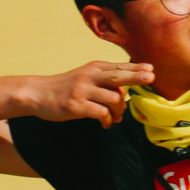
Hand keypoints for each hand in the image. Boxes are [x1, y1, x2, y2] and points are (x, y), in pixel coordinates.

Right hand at [17, 60, 150, 125]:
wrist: (38, 93)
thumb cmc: (67, 86)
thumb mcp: (86, 76)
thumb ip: (106, 80)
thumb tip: (128, 93)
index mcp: (94, 68)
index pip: (119, 67)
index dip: (136, 68)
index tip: (150, 69)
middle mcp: (89, 76)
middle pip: (118, 76)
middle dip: (136, 77)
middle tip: (151, 78)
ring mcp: (83, 91)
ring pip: (113, 98)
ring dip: (119, 111)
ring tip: (115, 117)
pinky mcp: (76, 105)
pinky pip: (101, 113)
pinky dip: (107, 120)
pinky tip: (105, 123)